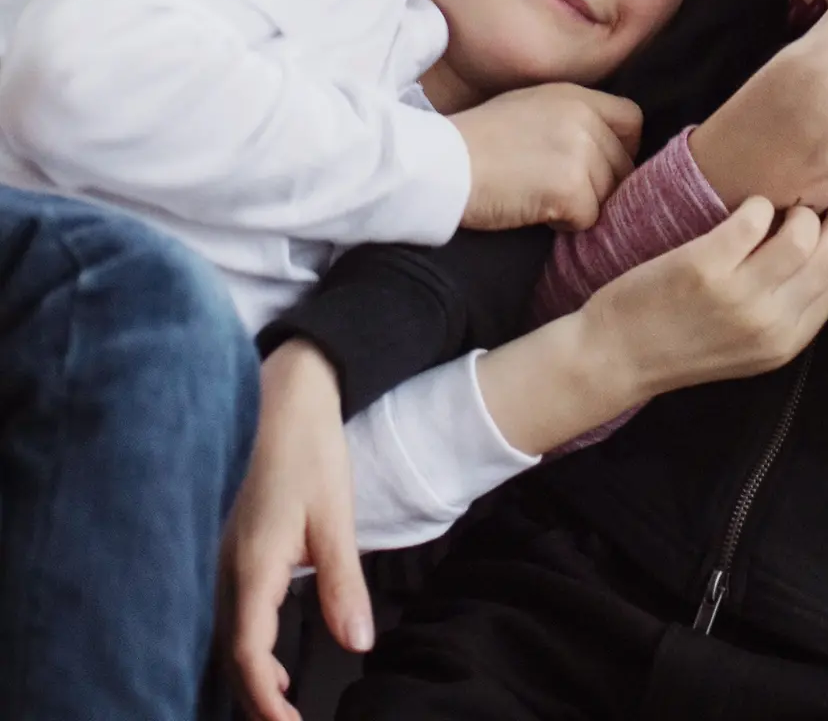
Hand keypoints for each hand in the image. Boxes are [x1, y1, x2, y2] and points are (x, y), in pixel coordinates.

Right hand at [222, 342, 371, 720]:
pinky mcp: (223, 540)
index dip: (266, 698)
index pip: (247, 653)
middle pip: (228, 651)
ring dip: (249, 666)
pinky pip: (223, 605)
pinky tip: (267, 646)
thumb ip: (342, 583)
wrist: (285, 390)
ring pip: (222, 630)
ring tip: (283, 692)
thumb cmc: (310, 447)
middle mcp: (224, 564)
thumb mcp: (335, 515)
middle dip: (255, 693)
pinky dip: (242, 637)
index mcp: (251, 563)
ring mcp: (218, 551)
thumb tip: (358, 644)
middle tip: (291, 717)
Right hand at [450, 83, 641, 230]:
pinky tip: (533, 209)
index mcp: (575, 95)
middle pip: (623, 165)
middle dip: (600, 185)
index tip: (599, 167)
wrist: (441, 163)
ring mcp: (581, 152)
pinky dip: (564, 224)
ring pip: (607, 195)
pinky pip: (588, 219)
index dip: (622, 148)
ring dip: (579, 205)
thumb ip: (570, 119)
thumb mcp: (529, 107)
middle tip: (558, 191)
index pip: (632, 119)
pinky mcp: (571, 187)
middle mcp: (584, 118)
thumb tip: (602, 150)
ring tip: (537, 196)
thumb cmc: (475, 141)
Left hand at [589, 195, 827, 395]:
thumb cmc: (680, 344)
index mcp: (784, 344)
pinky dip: (756, 203)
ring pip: (801, 235)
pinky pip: (753, 217)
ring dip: (796, 210)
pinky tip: (744, 208)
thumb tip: (814, 258)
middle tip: (815, 208)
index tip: (826, 230)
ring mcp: (737, 295)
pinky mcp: (704, 266)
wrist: (616, 356)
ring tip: (777, 209)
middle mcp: (768, 323)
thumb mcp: (747, 348)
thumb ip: (784, 314)